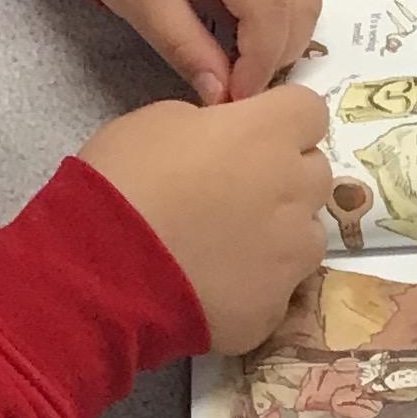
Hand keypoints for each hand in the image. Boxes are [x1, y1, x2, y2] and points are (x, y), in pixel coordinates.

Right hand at [80, 83, 330, 353]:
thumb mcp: (157, 122)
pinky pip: (278, 287)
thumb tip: (224, 140)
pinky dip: (253, 284)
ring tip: (224, 248)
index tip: (251, 135)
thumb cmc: (123, 182)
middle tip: (235, 191)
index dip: (280, 121)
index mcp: (268, 134)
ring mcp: (291, 254)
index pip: (309, 111)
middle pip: (315, 173)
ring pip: (305, 234)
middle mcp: (295, 190)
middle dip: (284, 176)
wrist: (101, 273)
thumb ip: (211, 124)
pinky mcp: (274, 307)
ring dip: (278, 233)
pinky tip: (212, 287)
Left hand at [83, 0, 323, 105]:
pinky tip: (251, 28)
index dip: (260, 60)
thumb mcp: (141, 0)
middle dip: (278, 52)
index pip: (268, 6)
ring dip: (288, 34)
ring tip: (246, 59)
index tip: (236, 96)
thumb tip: (221, 97)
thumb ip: (185, 48)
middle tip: (240, 83)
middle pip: (301, 1)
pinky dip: (288, 10)